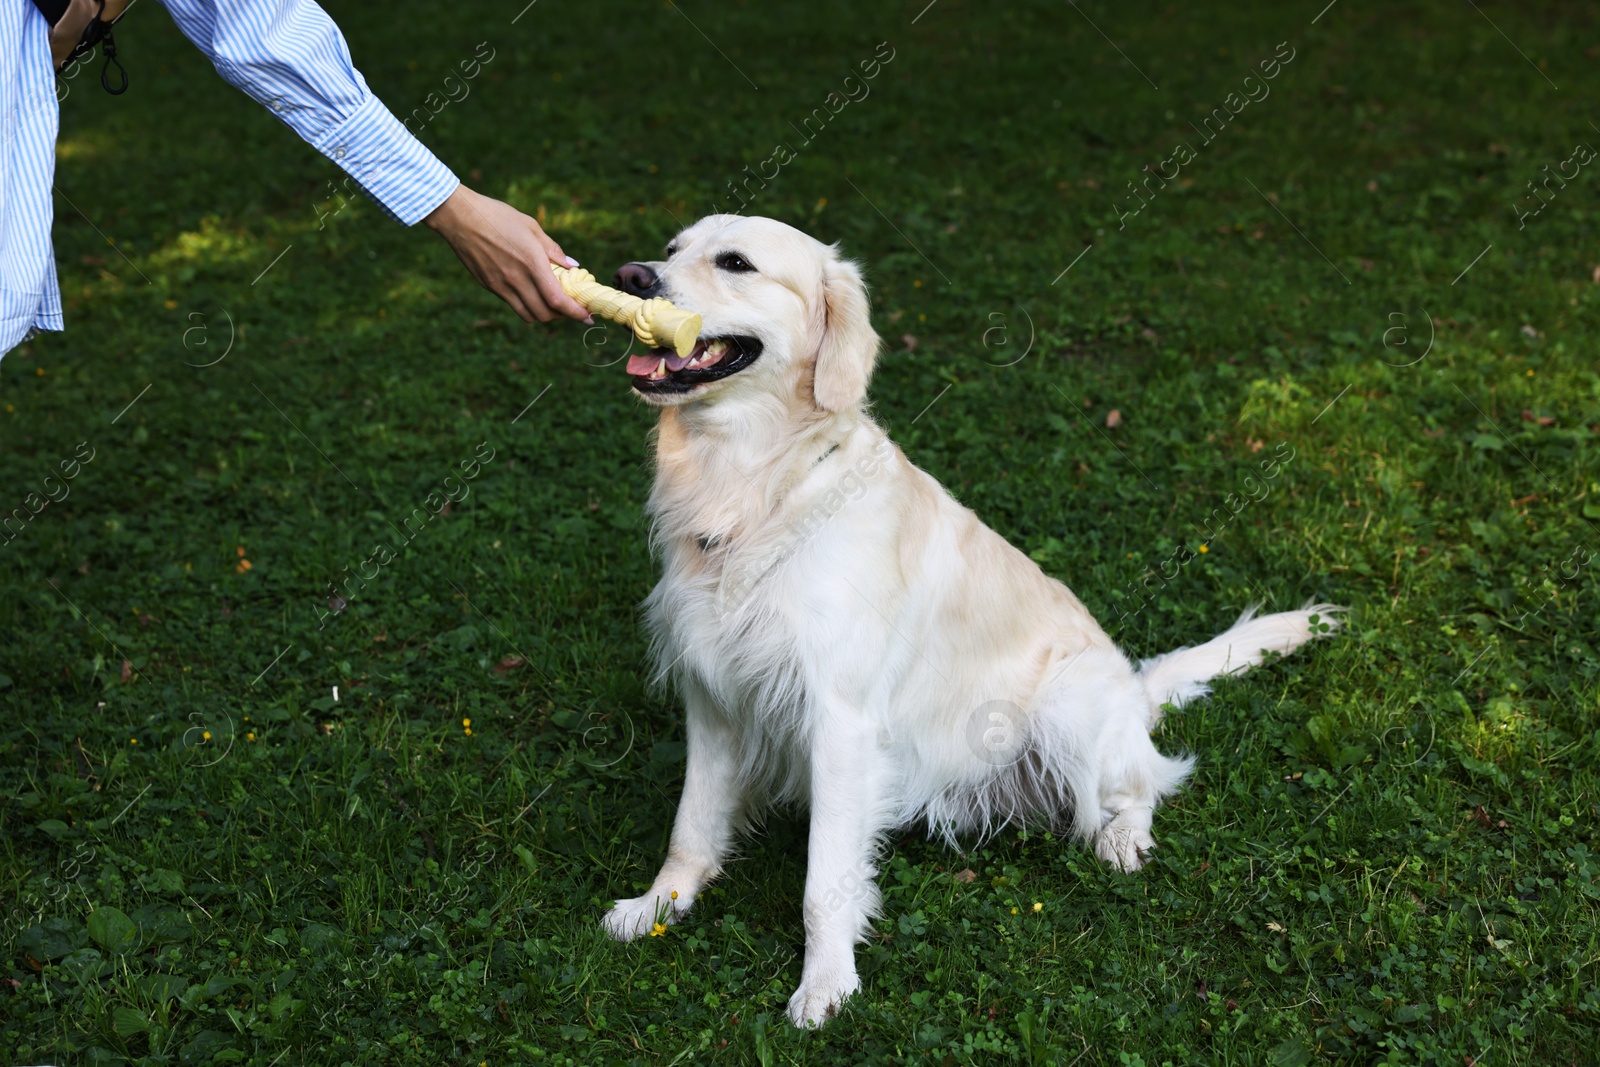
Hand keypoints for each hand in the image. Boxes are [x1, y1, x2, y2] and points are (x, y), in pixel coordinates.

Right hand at [423, 184, 591, 323]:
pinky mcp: (489, 286)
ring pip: (528, 315)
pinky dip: (527, 307)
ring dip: (544, 314)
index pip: (557, 300)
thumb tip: (573, 267)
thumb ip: (553, 251)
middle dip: (562, 316)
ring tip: (552, 304)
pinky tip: (531, 294)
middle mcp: (516, 279)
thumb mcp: (531, 227)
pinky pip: (513, 306)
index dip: (575, 313)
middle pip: (545, 314)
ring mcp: (501, 285)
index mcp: (531, 263)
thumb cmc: (498, 216)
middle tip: (571, 308)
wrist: (460, 217)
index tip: (588, 316)